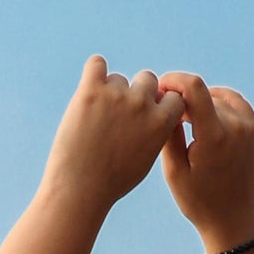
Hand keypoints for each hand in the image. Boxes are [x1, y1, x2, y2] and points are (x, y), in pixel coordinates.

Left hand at [40, 56, 187, 219]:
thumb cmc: (112, 181)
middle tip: (118, 115)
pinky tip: (88, 89)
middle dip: (136, 93)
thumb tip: (156, 109)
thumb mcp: (145, 158)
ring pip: (118, 78)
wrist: (80, 189)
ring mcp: (117, 95)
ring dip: (109, 91)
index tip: (146, 114)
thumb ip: (156, 131)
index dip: (160, 104)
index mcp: (161, 122)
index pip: (173, 96)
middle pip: (148, 79)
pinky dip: (93, 72)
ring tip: (95, 119)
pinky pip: (96, 64)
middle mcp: (142, 104)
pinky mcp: (91, 91)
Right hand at [157, 74, 253, 250]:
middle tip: (168, 113)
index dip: (174, 80)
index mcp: (215, 136)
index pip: (195, 88)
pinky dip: (218, 103)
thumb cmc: (198, 202)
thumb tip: (165, 101)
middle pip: (204, 94)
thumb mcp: (174, 171)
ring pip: (219, 97)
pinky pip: (235, 103)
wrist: (233, 223)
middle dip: (184, 98)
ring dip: (201, 101)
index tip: (160, 88)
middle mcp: (237, 127)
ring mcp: (250, 128)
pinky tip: (205, 116)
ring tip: (186, 118)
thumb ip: (168, 133)